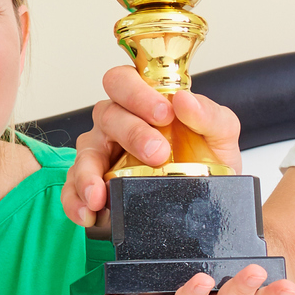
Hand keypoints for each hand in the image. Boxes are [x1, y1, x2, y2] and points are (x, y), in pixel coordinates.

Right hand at [61, 68, 243, 226]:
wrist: (208, 202)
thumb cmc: (207, 159)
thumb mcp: (221, 135)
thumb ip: (210, 115)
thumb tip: (186, 101)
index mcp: (142, 103)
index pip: (124, 81)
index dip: (138, 93)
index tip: (164, 113)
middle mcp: (117, 124)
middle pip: (107, 115)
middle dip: (130, 133)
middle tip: (156, 154)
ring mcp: (102, 155)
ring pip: (85, 154)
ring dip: (89, 174)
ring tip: (100, 195)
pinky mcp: (94, 186)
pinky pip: (73, 190)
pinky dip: (75, 202)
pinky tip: (87, 213)